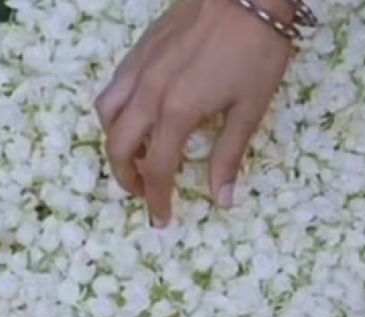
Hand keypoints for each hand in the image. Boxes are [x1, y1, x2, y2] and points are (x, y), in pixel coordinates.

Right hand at [95, 0, 291, 225]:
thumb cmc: (257, 52)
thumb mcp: (249, 111)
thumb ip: (228, 157)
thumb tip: (222, 201)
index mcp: (177, 112)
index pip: (156, 170)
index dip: (157, 200)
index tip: (162, 220)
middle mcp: (149, 92)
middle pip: (118, 146)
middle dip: (127, 178)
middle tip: (145, 195)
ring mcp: (140, 68)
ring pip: (108, 114)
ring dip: (116, 144)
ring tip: (137, 159)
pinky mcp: (140, 49)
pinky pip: (114, 87)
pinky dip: (116, 112)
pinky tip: (138, 119)